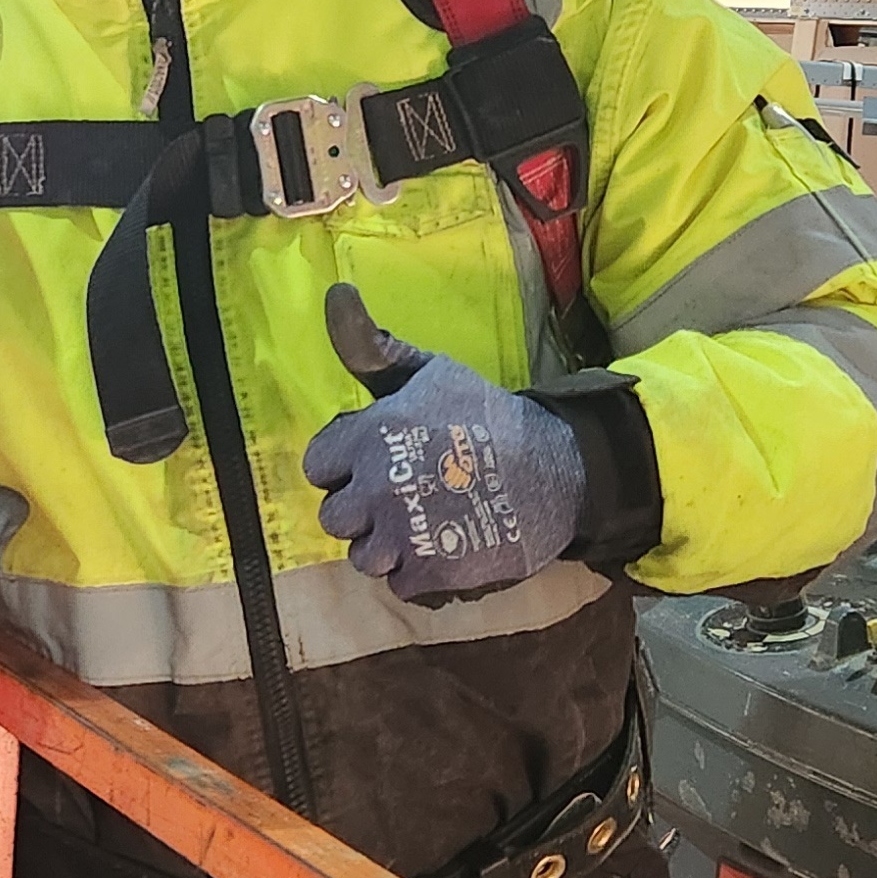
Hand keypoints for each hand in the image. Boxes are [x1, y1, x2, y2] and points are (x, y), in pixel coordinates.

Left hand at [299, 285, 586, 602]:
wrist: (558, 469)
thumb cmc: (486, 415)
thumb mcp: (429, 371)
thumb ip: (372, 346)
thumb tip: (334, 293)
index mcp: (372, 434)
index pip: (318, 466)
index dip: (346, 465)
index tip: (380, 460)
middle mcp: (379, 488)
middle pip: (335, 518)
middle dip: (364, 509)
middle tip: (405, 495)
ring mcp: (404, 535)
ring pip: (363, 557)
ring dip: (389, 545)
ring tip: (425, 524)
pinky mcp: (432, 573)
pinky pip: (399, 585)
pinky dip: (421, 572)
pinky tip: (447, 544)